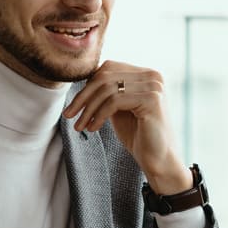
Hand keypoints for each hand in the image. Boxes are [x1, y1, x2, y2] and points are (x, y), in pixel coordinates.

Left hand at [63, 61, 191, 193]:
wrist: (159, 159)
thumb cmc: (138, 135)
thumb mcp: (119, 108)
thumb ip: (108, 92)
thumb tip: (85, 80)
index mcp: (146, 74)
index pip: (109, 68)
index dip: (88, 85)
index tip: (74, 106)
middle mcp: (152, 75)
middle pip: (105, 76)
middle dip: (83, 96)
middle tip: (69, 115)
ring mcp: (153, 86)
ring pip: (107, 89)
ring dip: (88, 109)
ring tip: (79, 126)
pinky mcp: (152, 99)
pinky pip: (114, 101)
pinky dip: (98, 115)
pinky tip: (92, 129)